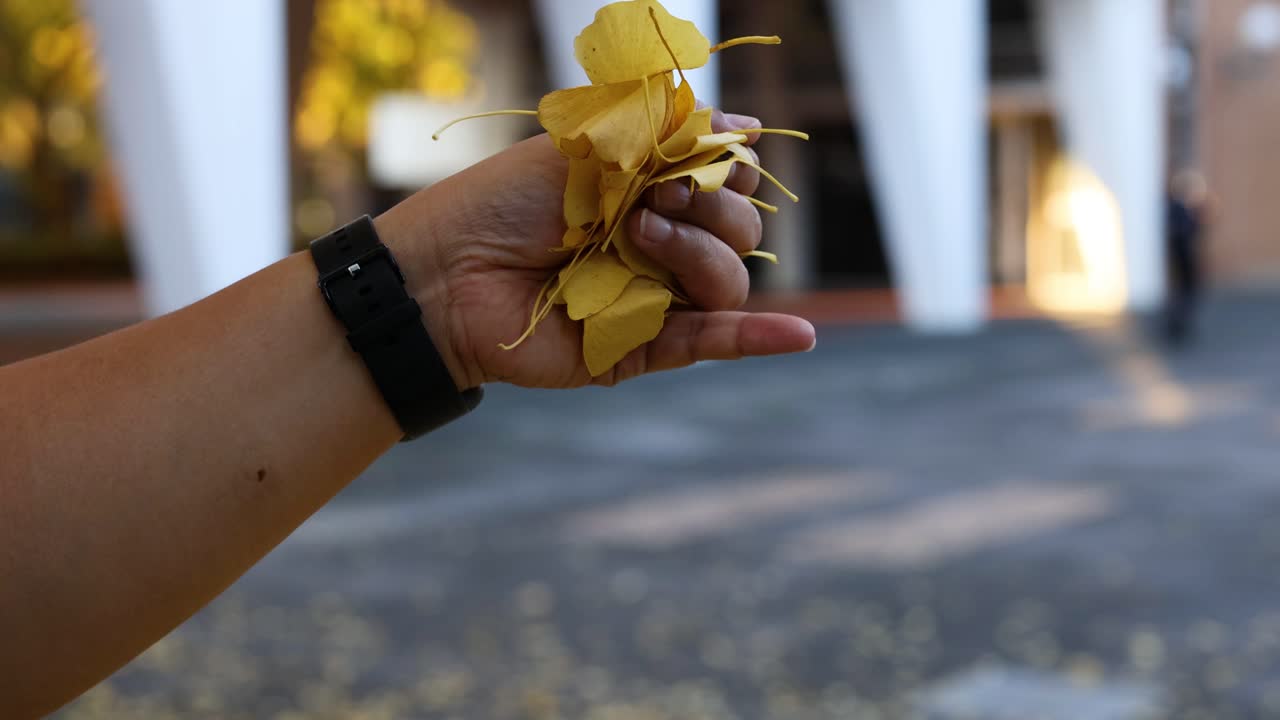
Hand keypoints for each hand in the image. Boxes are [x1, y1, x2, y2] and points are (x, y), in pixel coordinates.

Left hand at [376, 110, 815, 389]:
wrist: (447, 272)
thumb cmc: (503, 203)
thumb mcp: (588, 150)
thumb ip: (668, 139)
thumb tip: (750, 126)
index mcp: (650, 195)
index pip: (725, 182)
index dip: (724, 167)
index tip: (696, 156)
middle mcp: (660, 246)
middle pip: (739, 230)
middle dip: (707, 207)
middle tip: (648, 200)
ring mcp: (655, 297)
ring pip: (730, 278)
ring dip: (697, 251)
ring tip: (637, 238)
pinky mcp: (643, 346)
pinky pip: (715, 341)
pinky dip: (758, 338)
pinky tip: (797, 335)